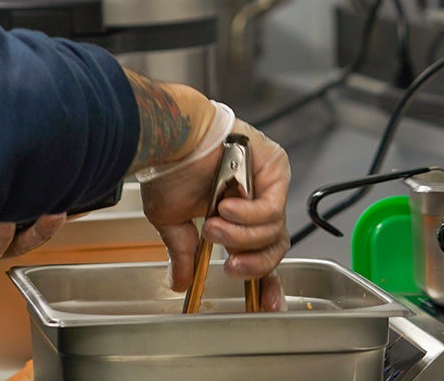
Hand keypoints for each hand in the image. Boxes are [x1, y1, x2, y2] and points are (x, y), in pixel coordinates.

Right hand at [138, 115, 290, 310]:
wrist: (170, 139)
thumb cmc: (168, 169)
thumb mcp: (172, 221)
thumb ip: (183, 252)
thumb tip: (178, 282)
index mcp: (236, 215)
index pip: (262, 253)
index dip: (265, 281)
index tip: (265, 304)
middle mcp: (257, 200)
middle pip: (276, 246)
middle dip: (253, 263)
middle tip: (230, 266)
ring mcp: (269, 184)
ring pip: (273, 230)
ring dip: (241, 236)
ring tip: (213, 224)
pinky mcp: (276, 169)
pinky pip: (272, 208)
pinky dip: (249, 216)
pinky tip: (226, 207)